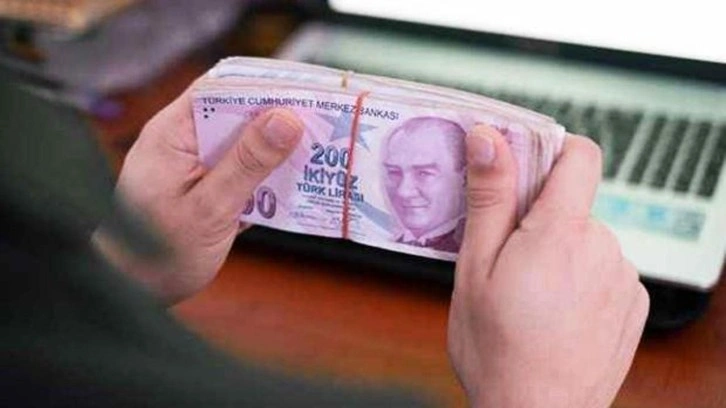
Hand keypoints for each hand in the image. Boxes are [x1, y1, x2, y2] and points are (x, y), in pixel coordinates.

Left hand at [95, 86, 302, 303]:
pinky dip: (269, 175)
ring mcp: (196, 164)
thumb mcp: (209, 208)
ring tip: (320, 151)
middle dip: (280, 118)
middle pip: (238, 113)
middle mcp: (184, 141)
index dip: (265, 85)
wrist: (132, 291)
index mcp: (173, 133)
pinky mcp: (208, 187)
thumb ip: (247, 163)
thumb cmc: (156, 254)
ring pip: (246, 143)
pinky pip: (244, 170)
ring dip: (279, 149)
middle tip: (325, 124)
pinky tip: (298, 182)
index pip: (222, 88)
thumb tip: (286, 120)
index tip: (306, 92)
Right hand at [448, 126, 648, 406]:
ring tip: (528, 293)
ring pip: (585, 237)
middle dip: (537, 217)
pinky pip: (602, 268)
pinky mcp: (633, 303)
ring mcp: (623, 278)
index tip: (521, 167)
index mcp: (562, 233)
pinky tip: (554, 310)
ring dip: (557, 251)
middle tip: (504, 257)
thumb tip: (489, 140)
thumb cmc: (498, 351)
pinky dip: (579, 278)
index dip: (551, 150)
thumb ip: (490, 198)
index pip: (580, 155)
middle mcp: (604, 249)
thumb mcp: (476, 268)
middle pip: (573, 202)